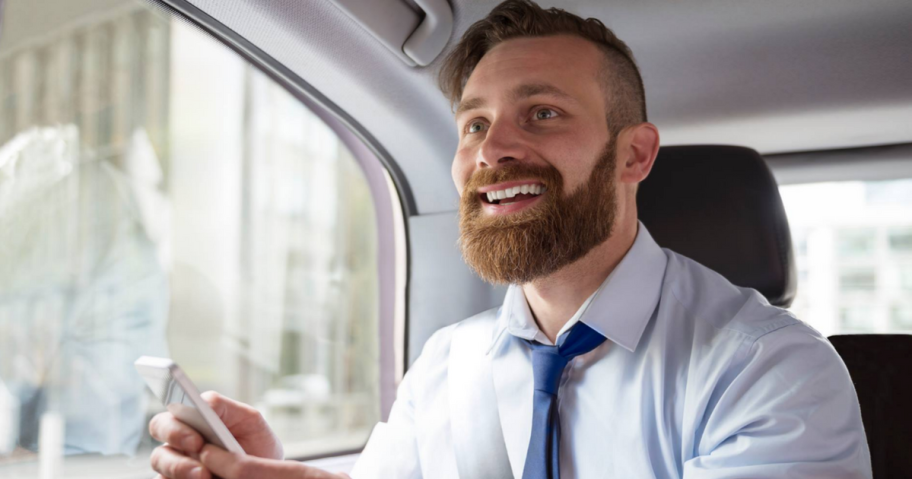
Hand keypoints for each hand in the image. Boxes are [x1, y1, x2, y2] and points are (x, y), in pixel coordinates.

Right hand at [150, 391, 345, 478]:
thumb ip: (229, 411)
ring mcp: (179, 469)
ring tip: (206, 477)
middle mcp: (178, 446)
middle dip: (176, 450)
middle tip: (200, 457)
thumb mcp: (252, 423)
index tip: (191, 429)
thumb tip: (206, 402)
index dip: (172, 422)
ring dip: (181, 472)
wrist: (272, 473)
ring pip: (162, 469)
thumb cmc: (259, 446)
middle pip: (160, 444)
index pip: (167, 416)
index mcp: (191, 422)